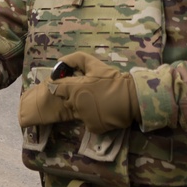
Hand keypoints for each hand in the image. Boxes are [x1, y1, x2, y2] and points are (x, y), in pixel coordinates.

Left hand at [17, 52, 139, 133]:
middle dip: (72, 96)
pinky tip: (100, 111)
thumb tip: (60, 63)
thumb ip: (75, 60)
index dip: (60, 85)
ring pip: (76, 112)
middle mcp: (75, 104)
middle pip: (66, 101)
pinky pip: (86, 121)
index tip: (69, 83)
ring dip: (82, 107)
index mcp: (73, 88)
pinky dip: (91, 117)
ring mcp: (83, 117)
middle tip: (87, 92)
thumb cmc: (111, 80)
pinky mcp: (91, 127)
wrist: (131, 98)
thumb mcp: (94, 63)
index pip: (55, 88)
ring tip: (96, 101)